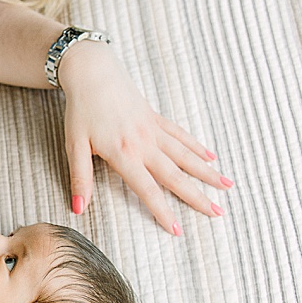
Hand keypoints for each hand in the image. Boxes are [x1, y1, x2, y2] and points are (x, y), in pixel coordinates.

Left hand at [60, 42, 233, 234]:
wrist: (92, 72)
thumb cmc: (81, 111)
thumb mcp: (74, 145)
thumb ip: (79, 178)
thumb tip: (78, 208)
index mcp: (123, 153)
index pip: (146, 189)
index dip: (162, 210)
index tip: (178, 230)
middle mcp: (144, 143)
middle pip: (175, 175)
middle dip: (197, 196)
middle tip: (219, 213)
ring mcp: (153, 129)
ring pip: (185, 155)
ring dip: (206, 172)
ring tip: (227, 187)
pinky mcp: (155, 117)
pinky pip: (180, 135)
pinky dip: (197, 147)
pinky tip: (211, 158)